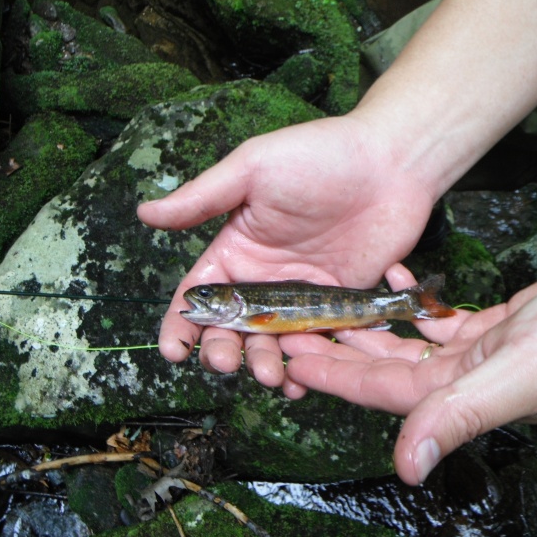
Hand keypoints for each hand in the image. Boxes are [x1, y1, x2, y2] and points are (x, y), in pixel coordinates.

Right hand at [137, 115, 437, 385]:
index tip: (173, 351)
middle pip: (233, 330)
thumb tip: (144, 213)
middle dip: (224, 352)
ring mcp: (302, 296)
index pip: (200, 296)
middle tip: (229, 362)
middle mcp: (265, 279)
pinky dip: (308, 366)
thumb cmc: (319, 155)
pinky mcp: (338, 306)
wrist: (391, 163)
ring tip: (270, 375)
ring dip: (264, 365)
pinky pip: (317, 343)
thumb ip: (202, 198)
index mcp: (237, 250)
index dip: (182, 325)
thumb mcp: (252, 168)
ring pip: (273, 344)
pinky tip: (302, 381)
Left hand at [280, 257, 536, 483]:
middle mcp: (466, 380)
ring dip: (369, 328)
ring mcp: (481, 354)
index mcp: (463, 394)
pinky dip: (414, 305)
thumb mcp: (524, 371)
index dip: (333, 375)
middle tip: (295, 326)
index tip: (290, 356)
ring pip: (408, 345)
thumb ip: (461, 415)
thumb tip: (405, 468)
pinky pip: (442, 321)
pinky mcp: (498, 327)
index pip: (380, 389)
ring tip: (330, 305)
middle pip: (385, 369)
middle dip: (339, 350)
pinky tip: (393, 283)